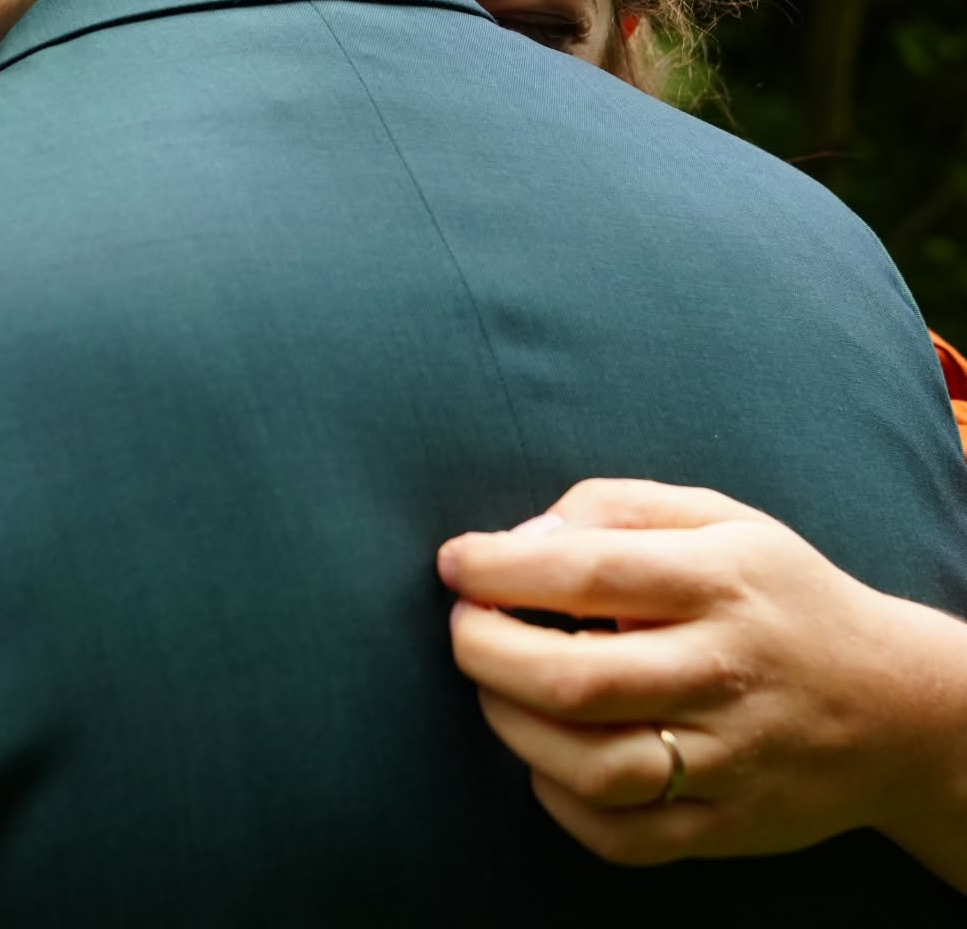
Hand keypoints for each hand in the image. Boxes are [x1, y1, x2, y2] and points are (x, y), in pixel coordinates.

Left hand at [437, 479, 964, 870]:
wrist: (890, 704)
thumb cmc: (777, 593)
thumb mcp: (716, 518)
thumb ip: (615, 508)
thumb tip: (520, 538)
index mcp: (720, 580)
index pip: (589, 572)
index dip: (502, 568)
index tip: (455, 562)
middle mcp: (724, 671)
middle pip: (578, 679)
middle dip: (487, 651)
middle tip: (462, 627)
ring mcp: (728, 759)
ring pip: (593, 766)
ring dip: (513, 726)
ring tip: (495, 688)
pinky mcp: (727, 827)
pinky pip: (621, 836)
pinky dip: (558, 800)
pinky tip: (544, 756)